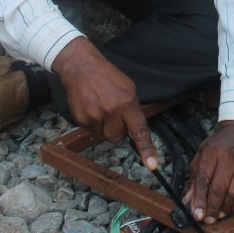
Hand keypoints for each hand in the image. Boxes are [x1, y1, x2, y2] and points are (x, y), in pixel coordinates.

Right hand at [52, 37, 157, 170]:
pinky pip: (90, 129)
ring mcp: (95, 116)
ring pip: (103, 134)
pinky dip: (92, 121)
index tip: (152, 165)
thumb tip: (134, 127)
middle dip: (117, 129)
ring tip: (100, 105)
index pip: (139, 130)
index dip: (146, 148)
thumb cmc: (108, 76)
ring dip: (103, 124)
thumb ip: (132, 108)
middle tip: (113, 112)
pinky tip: (90, 105)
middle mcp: (112, 112)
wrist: (81, 67)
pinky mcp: (81, 119)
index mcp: (127, 103)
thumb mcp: (128, 88)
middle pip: (117, 137)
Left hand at [184, 121, 233, 223]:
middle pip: (220, 189)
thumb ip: (195, 178)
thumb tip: (188, 202)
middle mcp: (231, 157)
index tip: (197, 215)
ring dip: (225, 210)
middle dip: (212, 209)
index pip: (204, 179)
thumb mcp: (202, 154)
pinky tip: (232, 208)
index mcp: (213, 151)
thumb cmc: (220, 145)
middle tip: (208, 219)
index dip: (200, 199)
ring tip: (218, 214)